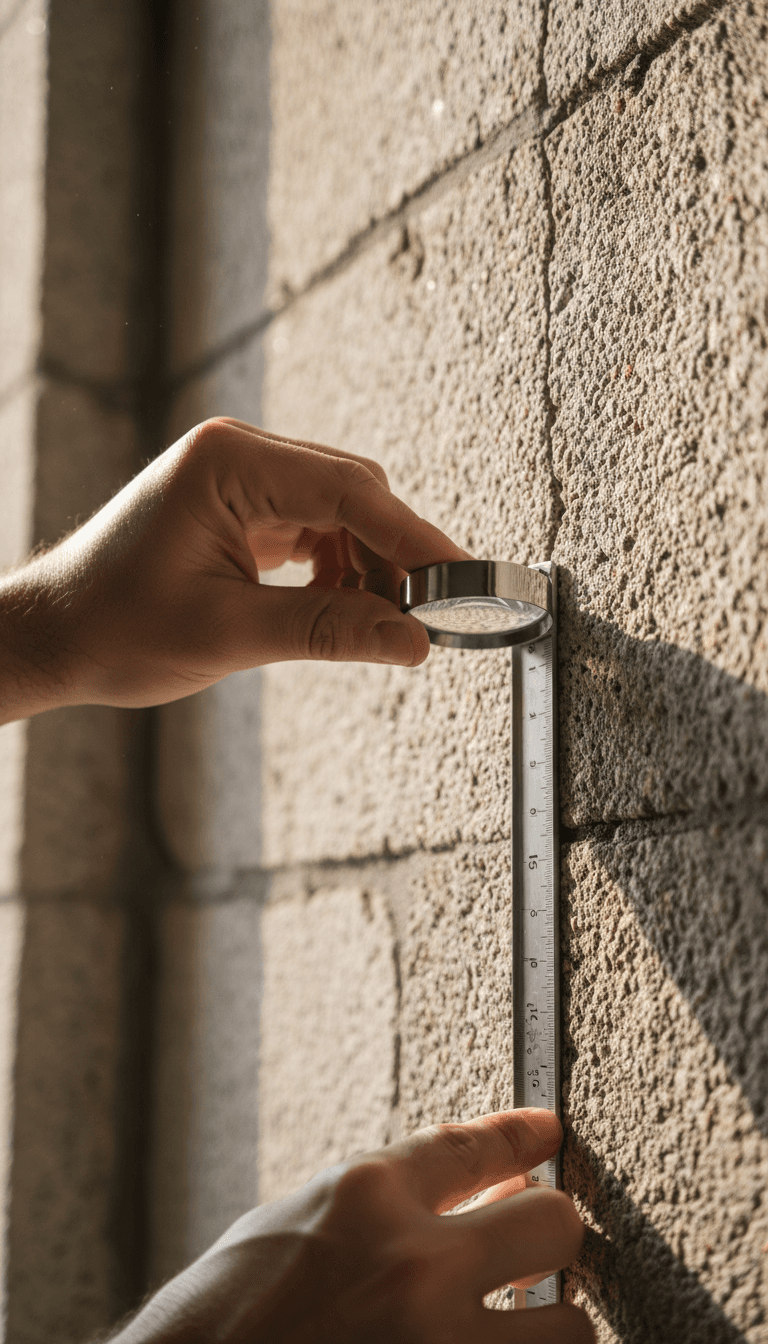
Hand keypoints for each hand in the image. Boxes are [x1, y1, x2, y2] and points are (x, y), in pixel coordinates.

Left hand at [0, 419, 467, 722]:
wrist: (54, 635)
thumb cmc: (114, 628)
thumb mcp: (228, 634)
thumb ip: (328, 630)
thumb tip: (414, 640)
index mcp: (229, 462)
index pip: (351, 491)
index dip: (415, 539)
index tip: (464, 579)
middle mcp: (239, 455)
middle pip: (355, 493)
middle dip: (396, 556)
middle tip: (429, 618)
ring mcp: (241, 478)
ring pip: (341, 512)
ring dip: (370, 566)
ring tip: (383, 624)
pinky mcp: (242, 506)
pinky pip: (316, 528)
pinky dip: (341, 569)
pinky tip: (345, 607)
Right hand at [113, 1109, 592, 1342]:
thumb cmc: (214, 1328)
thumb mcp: (283, 1234)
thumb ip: (372, 1212)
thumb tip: (464, 1194)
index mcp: (362, 1199)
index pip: (472, 1144)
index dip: (522, 1136)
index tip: (548, 1136)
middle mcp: (413, 1266)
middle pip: (552, 1224)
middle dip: (549, 1240)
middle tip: (535, 1262)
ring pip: (572, 1330)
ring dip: (549, 1333)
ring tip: (519, 1334)